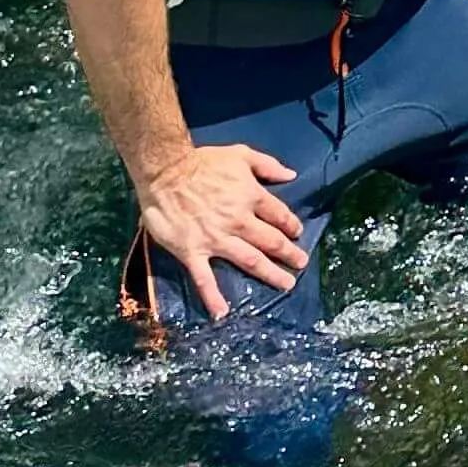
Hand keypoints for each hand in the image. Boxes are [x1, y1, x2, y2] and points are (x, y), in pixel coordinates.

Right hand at [134, 141, 307, 322]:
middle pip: (270, 241)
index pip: (279, 215)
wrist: (166, 172)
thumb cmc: (203, 161)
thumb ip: (268, 165)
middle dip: (288, 254)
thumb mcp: (240, 154)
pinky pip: (204, 278)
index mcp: (251, 197)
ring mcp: (216, 239)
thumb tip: (291, 175)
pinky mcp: (193, 252)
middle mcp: (238, 221)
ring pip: (249, 260)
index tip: (297, 233)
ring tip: (286, 285)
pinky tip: (222, 312)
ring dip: (269, 273)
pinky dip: (213, 297)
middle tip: (301, 264)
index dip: (291, 225)